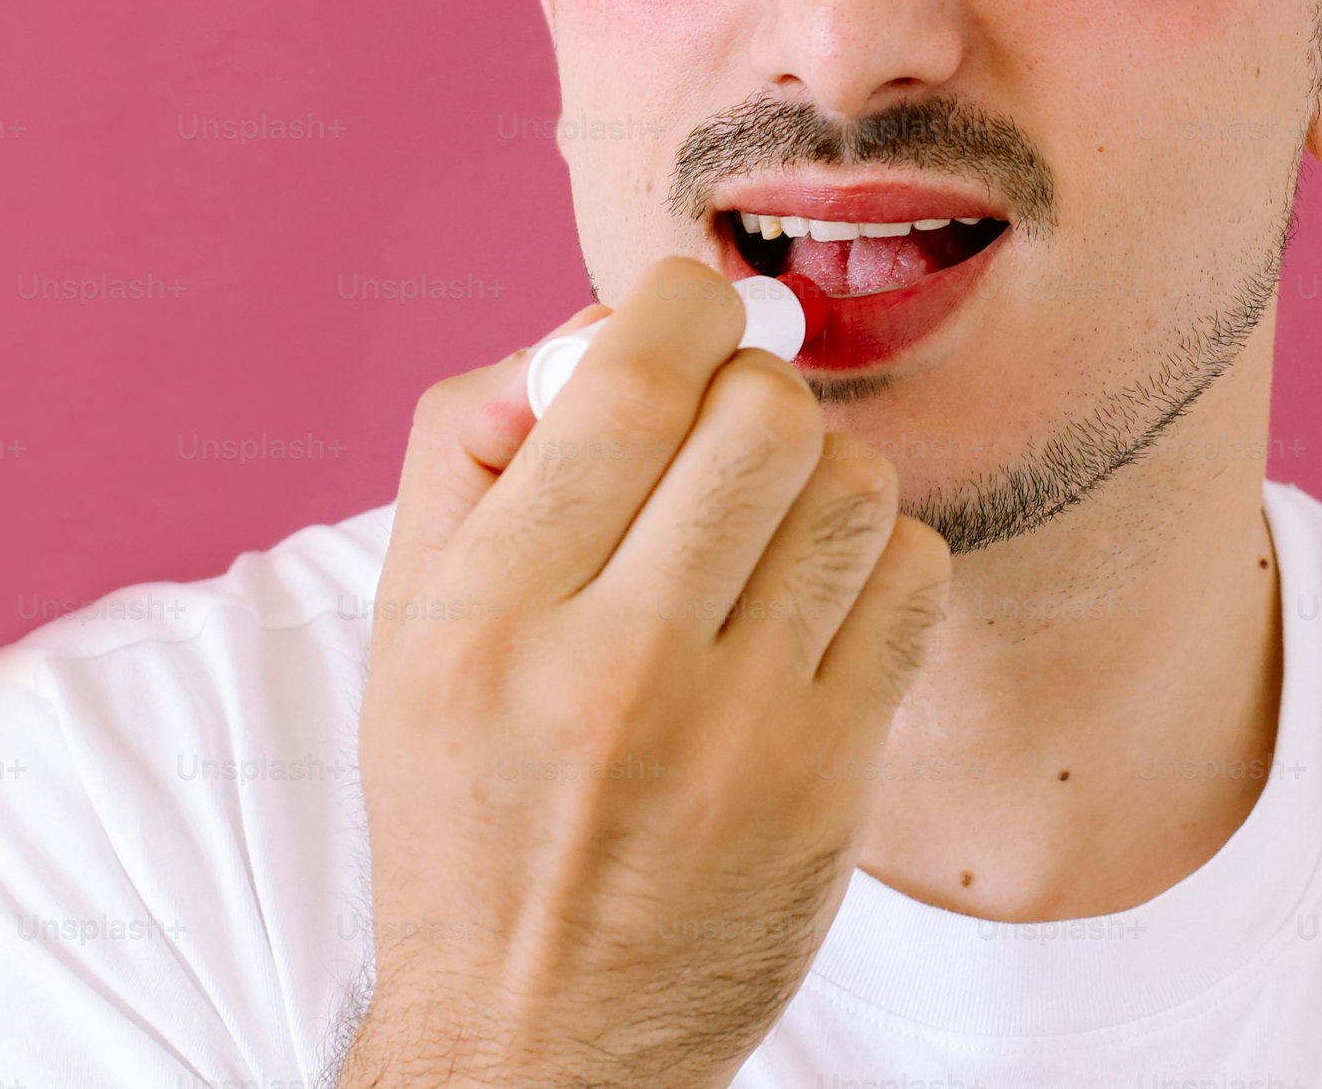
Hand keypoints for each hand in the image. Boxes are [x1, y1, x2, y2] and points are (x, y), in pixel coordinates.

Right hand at [341, 258, 954, 1088]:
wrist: (539, 1038)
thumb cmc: (470, 802)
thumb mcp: (408, 623)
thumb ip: (473, 445)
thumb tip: (595, 326)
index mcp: (490, 613)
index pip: (633, 379)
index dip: (681, 306)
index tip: (683, 319)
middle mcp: (613, 667)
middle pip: (764, 414)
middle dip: (753, 389)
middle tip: (723, 435)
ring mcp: (739, 731)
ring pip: (854, 486)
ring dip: (823, 470)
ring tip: (771, 519)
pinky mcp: (831, 780)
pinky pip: (912, 581)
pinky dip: (879, 557)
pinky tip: (818, 598)